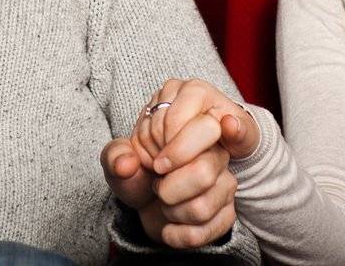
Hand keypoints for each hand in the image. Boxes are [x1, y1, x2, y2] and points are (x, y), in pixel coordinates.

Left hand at [123, 77, 261, 248]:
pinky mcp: (228, 208)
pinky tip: (170, 225)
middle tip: (158, 182)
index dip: (171, 150)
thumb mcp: (119, 158)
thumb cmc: (138, 170)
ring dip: (171, 210)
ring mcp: (226, 174)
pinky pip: (210, 228)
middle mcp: (217, 140)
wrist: (149, 202)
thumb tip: (126, 164)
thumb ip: (115, 155)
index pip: (198, 128)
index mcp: (192, 110)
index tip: (154, 162)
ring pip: (204, 204)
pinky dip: (180, 234)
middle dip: (169, 187)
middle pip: (204, 170)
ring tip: (163, 200)